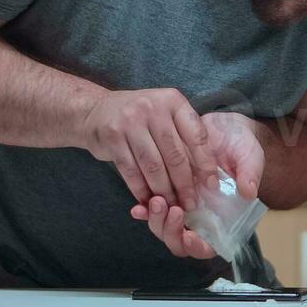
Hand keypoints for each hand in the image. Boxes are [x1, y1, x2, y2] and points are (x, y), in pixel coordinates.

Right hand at [80, 88, 217, 211]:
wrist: (96, 111)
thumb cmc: (139, 118)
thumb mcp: (164, 115)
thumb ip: (183, 136)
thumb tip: (206, 175)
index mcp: (172, 100)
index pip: (196, 135)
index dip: (205, 163)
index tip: (211, 185)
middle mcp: (152, 108)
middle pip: (175, 154)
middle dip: (185, 184)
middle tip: (191, 204)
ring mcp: (130, 121)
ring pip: (153, 166)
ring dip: (163, 191)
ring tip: (171, 206)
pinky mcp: (112, 137)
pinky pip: (131, 171)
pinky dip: (141, 190)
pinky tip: (147, 201)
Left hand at [131, 112, 267, 260]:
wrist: (223, 127)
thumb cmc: (240, 146)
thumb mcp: (250, 157)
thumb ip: (250, 175)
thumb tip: (249, 192)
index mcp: (224, 218)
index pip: (209, 246)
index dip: (198, 247)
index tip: (190, 236)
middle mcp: (201, 218)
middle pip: (180, 243)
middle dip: (171, 233)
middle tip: (172, 212)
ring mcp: (183, 207)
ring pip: (163, 229)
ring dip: (157, 221)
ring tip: (157, 201)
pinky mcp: (168, 193)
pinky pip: (152, 209)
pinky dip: (144, 211)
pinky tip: (138, 206)